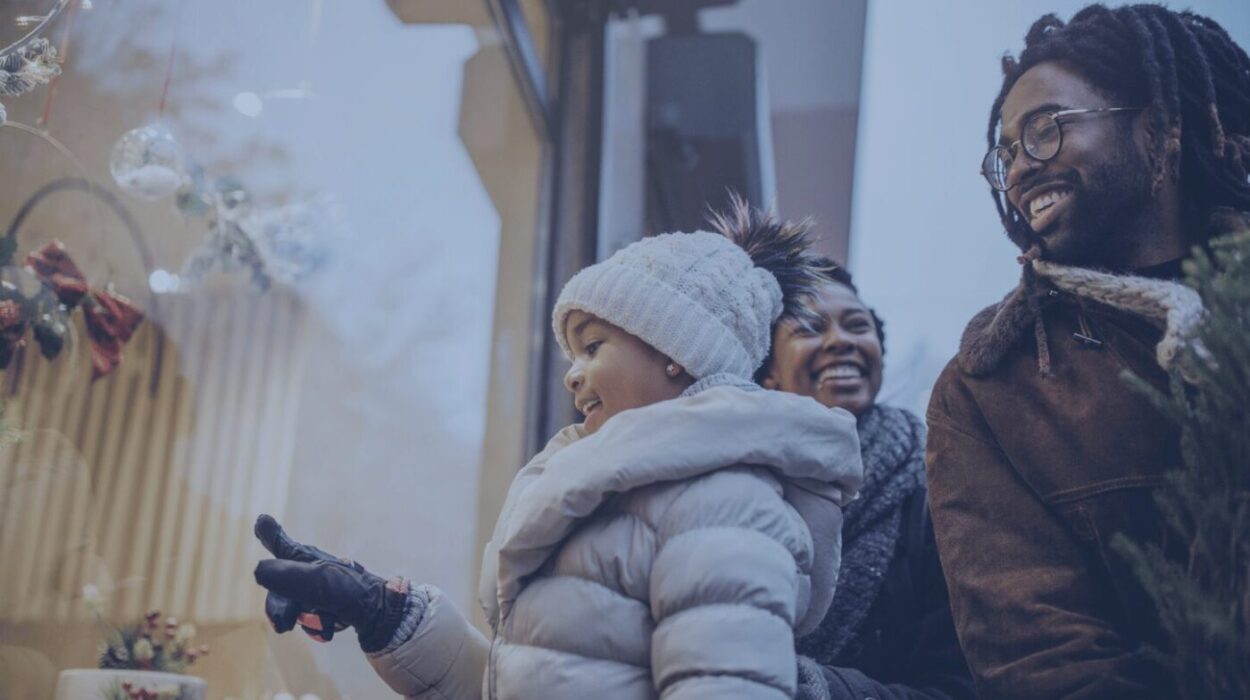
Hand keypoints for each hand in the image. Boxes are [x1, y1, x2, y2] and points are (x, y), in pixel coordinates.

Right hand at [253, 514, 409, 651]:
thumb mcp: (316, 580)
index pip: (282, 545)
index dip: (270, 535)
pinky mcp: (331, 607)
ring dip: (308, 619)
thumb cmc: (349, 590)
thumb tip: (257, 570)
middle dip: (280, 609)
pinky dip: (321, 626)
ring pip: (295, 609)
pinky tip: (334, 626)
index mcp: (306, 558)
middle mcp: (312, 571)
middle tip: (284, 625)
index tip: (261, 521)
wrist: (380, 614)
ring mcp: (321, 591)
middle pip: (280, 590)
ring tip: (326, 620)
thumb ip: (285, 576)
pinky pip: (313, 621)